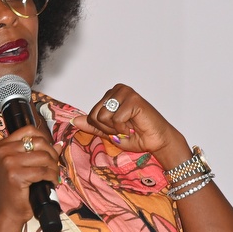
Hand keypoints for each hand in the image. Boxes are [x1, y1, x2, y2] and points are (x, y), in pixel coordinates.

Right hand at [0, 126, 62, 225]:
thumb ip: (38, 152)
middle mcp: (3, 151)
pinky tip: (52, 182)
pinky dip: (52, 176)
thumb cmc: (15, 189)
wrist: (8, 211)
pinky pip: (43, 171)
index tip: (49, 152)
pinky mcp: (16, 175)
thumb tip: (59, 144)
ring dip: (54, 167)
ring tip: (53, 175)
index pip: (29, 130)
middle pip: (39, 142)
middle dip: (52, 154)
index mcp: (2, 145)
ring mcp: (8, 162)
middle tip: (54, 166)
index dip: (44, 139)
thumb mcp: (23, 166)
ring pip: (43, 156)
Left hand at [70, 84, 188, 167]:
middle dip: (108, 129)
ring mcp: (125, 92)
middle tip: (125, 129)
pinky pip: (115, 119)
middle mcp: (117, 90)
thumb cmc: (137, 136)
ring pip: (102, 117)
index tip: (118, 129)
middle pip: (94, 115)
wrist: (158, 142)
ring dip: (116, 129)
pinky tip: (135, 125)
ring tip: (130, 127)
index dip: (103, 128)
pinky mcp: (133, 99)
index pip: (91, 115)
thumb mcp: (109, 133)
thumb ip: (93, 126)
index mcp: (110, 95)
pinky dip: (124, 128)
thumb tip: (74, 121)